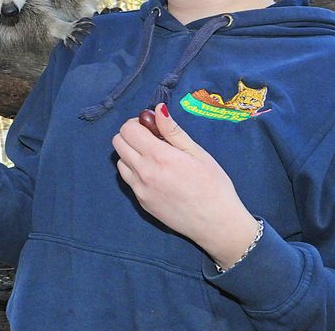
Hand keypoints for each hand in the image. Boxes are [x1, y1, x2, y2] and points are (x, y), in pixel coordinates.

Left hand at [112, 103, 260, 269]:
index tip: (151, 126)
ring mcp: (139, 189)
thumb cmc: (213, 185)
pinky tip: (154, 174)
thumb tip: (157, 109)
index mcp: (158, 156)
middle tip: (151, 139)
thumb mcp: (197, 153)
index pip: (127, 130)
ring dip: (130, 154)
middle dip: (131, 135)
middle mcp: (143, 172)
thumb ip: (173, 131)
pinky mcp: (140, 202)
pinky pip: (127, 179)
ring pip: (120, 161)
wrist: (217, 224)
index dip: (137, 123)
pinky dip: (134, 171)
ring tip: (153, 158)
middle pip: (118, 143)